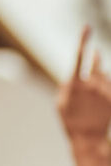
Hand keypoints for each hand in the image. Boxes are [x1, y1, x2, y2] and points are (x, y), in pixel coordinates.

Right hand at [57, 26, 110, 141]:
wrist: (88, 138)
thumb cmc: (71, 121)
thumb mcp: (60, 104)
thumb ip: (65, 86)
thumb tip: (72, 76)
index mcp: (75, 84)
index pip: (78, 57)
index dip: (82, 41)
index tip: (86, 27)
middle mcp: (92, 83)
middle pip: (95, 63)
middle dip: (93, 60)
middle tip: (93, 59)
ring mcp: (105, 89)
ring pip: (103, 75)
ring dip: (98, 80)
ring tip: (92, 98)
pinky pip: (108, 86)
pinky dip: (103, 91)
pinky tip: (97, 104)